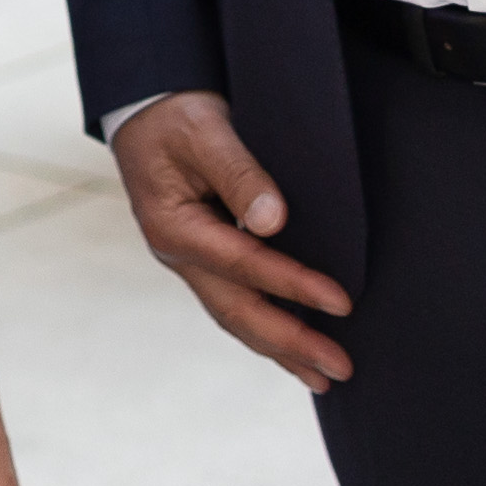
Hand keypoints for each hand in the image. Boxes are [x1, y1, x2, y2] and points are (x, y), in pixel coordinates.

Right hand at [113, 94, 354, 389]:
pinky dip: (266, 329)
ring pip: (236, 317)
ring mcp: (188, 261)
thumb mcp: (204, 128)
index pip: (244, 265)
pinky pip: (235, 302)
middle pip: (238, 311)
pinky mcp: (203, 258)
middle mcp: (178, 254)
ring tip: (324, 377)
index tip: (342, 302)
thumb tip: (272, 221)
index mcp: (174, 226)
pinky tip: (292, 347)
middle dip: (291, 344)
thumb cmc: (175, 113)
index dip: (294, 285)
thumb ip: (238, 171)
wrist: (144, 107)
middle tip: (342, 369)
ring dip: (280, 349)